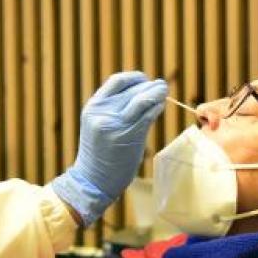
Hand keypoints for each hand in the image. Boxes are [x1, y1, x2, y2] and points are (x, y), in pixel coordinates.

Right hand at [50, 71, 167, 225]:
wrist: (93, 180)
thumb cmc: (100, 153)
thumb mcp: (99, 125)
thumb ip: (113, 108)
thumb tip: (141, 92)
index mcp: (93, 107)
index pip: (116, 81)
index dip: (134, 78)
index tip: (145, 80)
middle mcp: (102, 113)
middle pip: (132, 90)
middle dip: (150, 86)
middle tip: (162, 86)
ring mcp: (115, 124)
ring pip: (142, 100)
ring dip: (157, 93)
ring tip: (164, 91)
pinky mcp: (129, 136)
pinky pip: (148, 115)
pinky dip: (156, 108)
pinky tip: (160, 107)